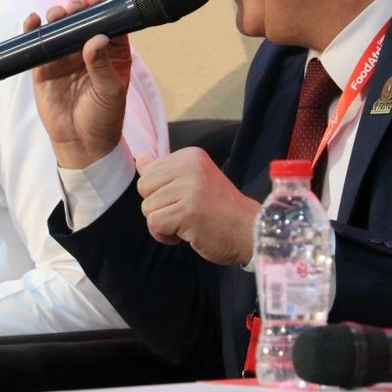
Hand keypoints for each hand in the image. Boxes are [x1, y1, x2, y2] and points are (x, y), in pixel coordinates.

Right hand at [28, 0, 132, 169]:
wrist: (81, 144)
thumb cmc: (104, 117)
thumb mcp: (110, 91)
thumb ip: (102, 65)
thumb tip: (95, 38)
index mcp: (111, 52)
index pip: (108, 21)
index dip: (103, 7)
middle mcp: (88, 49)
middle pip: (82, 19)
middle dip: (78, 7)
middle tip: (77, 7)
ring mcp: (64, 56)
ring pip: (60, 26)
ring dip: (58, 14)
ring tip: (59, 15)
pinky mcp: (44, 66)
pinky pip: (37, 43)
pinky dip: (33, 28)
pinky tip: (33, 20)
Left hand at [135, 149, 260, 265]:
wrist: (250, 231)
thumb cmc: (220, 209)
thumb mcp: (194, 181)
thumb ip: (166, 171)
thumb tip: (140, 159)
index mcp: (190, 156)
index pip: (149, 169)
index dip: (160, 191)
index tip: (184, 198)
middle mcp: (189, 167)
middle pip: (143, 187)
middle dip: (158, 206)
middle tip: (184, 212)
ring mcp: (189, 189)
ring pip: (147, 207)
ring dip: (163, 223)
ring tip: (188, 223)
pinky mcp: (187, 212)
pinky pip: (154, 224)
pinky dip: (164, 235)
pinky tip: (185, 234)